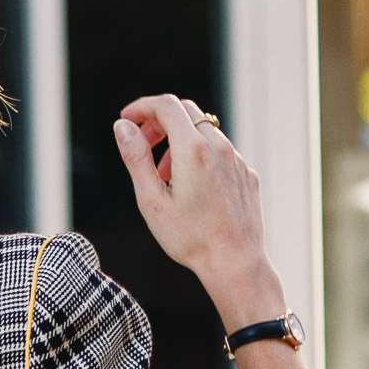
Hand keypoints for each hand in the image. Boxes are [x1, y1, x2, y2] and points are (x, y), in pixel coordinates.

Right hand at [114, 95, 279, 326]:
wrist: (234, 263)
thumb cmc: (191, 238)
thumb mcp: (152, 200)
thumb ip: (136, 158)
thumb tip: (123, 127)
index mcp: (193, 150)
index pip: (166, 105)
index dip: (142, 106)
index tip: (127, 119)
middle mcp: (219, 147)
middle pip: (186, 112)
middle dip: (159, 122)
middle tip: (142, 145)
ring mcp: (236, 160)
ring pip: (204, 133)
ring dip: (179, 143)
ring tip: (166, 177)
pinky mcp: (246, 174)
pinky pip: (220, 153)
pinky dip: (200, 158)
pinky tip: (192, 189)